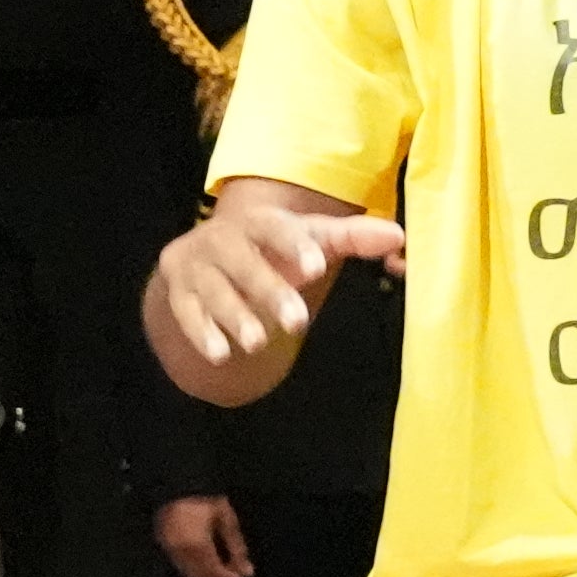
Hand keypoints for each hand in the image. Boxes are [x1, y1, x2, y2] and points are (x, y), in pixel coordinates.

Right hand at [150, 188, 405, 370]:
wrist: (211, 256)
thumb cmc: (275, 248)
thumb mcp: (311, 240)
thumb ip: (352, 238)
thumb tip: (398, 236)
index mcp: (257, 222)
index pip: (274, 228)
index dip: (294, 245)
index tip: (317, 266)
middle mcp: (221, 239)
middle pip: (243, 263)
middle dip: (270, 291)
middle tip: (298, 321)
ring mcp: (196, 265)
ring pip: (214, 291)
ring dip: (235, 317)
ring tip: (258, 343)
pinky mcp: (178, 292)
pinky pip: (187, 313)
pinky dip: (202, 333)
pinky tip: (220, 354)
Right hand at [153, 493, 252, 576]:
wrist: (177, 486)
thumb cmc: (206, 500)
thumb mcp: (227, 520)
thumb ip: (237, 548)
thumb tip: (247, 572)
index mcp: (197, 545)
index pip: (214, 574)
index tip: (241, 576)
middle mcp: (180, 552)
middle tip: (233, 572)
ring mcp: (169, 550)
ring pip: (190, 576)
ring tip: (222, 567)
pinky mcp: (163, 548)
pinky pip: (181, 567)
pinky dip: (196, 570)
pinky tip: (208, 561)